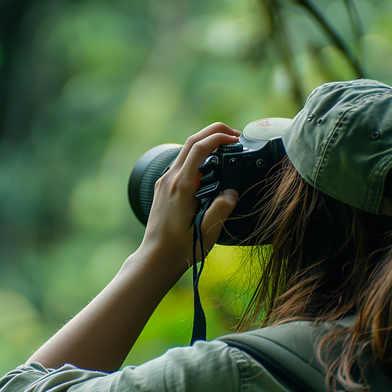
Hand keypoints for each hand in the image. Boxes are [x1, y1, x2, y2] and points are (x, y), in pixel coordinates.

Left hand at [136, 122, 239, 276]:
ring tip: (227, 148)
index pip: (199, 148)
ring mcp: (165, 182)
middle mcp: (170, 179)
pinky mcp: (163, 187)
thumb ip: (221, 210)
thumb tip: (232, 192)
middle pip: (192, 141)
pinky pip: (181, 163)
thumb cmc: (180, 249)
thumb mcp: (206, 233)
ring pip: (185, 151)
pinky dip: (198, 156)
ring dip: (206, 143)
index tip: (236, 139)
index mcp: (182, 186)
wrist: (155, 259)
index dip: (219, 137)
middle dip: (214, 132)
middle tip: (235, 136)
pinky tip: (211, 167)